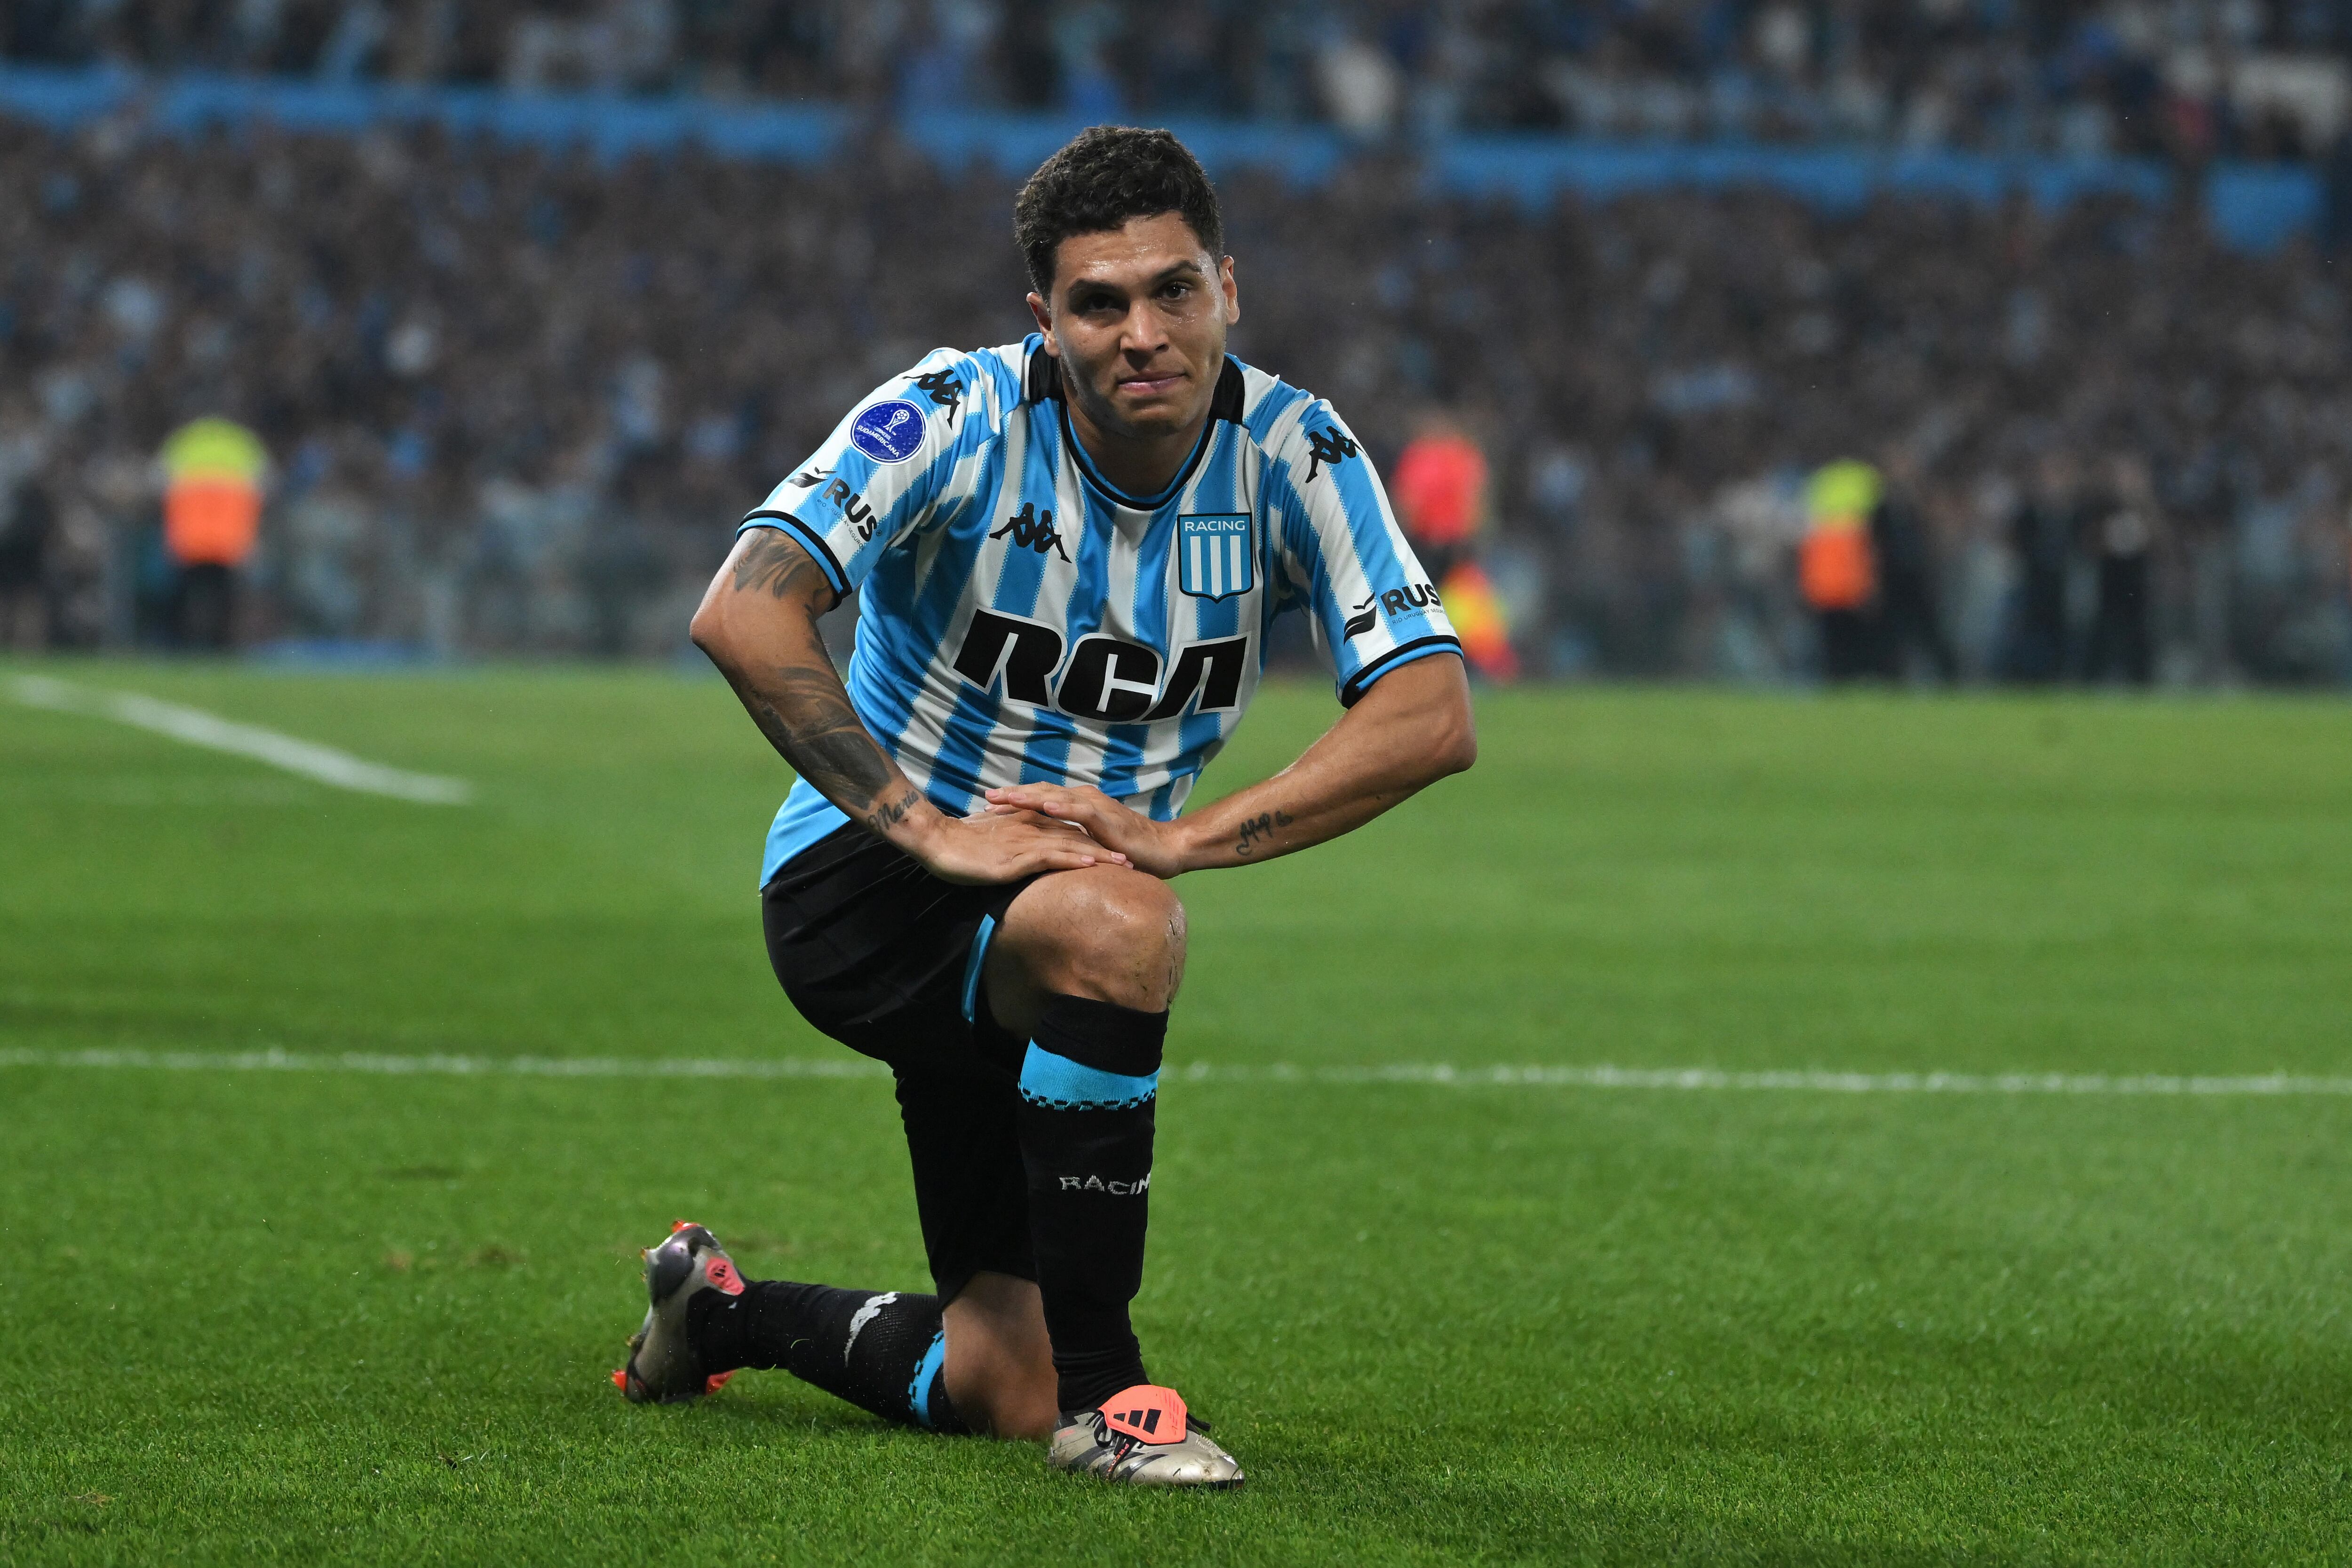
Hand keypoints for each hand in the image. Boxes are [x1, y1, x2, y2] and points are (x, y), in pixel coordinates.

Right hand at [907, 805, 1129, 885]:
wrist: (936, 841)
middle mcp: (1031, 829)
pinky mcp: (1016, 855)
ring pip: (1070, 845)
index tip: (1114, 848)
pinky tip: (1090, 864)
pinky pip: (1050, 855)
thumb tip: (1023, 858)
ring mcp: (1025, 841)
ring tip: (1124, 863)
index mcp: (1027, 826)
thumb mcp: (993, 846)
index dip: (1091, 839)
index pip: (1066, 830)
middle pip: (1076, 836)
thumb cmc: (960, 846)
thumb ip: (1012, 846)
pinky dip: (1072, 858)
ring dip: (1098, 854)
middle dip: (1105, 847)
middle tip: (1132, 858)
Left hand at [981, 783, 1187, 877]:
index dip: (1016, 800)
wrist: (1164, 848)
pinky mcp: (1106, 818)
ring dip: (1030, 796)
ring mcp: (1095, 806)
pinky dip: (1061, 806)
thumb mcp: (1092, 842)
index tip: (990, 803)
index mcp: (1079, 805)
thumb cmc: (1130, 848)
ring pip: (1056, 796)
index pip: (1041, 798)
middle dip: (1014, 795)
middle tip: (986, 796)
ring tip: (1006, 797)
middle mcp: (1084, 800)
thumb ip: (1073, 839)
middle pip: (1042, 793)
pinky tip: (1044, 806)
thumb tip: (1049, 848)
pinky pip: (1080, 810)